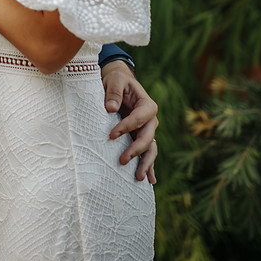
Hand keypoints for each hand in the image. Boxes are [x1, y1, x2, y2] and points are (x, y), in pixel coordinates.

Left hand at [101, 60, 158, 183]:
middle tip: (122, 161)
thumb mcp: (115, 80)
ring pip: (150, 148)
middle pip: (147, 137)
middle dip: (136, 150)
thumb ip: (113, 92)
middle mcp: (150, 120)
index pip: (138, 118)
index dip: (126, 127)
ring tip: (139, 178)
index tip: (111, 135)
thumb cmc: (116, 80)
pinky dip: (149, 166)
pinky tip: (150, 180)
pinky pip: (147, 152)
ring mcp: (146, 130)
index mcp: (146, 105)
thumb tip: (110, 108)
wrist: (119, 82)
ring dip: (145, 163)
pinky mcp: (140, 136)